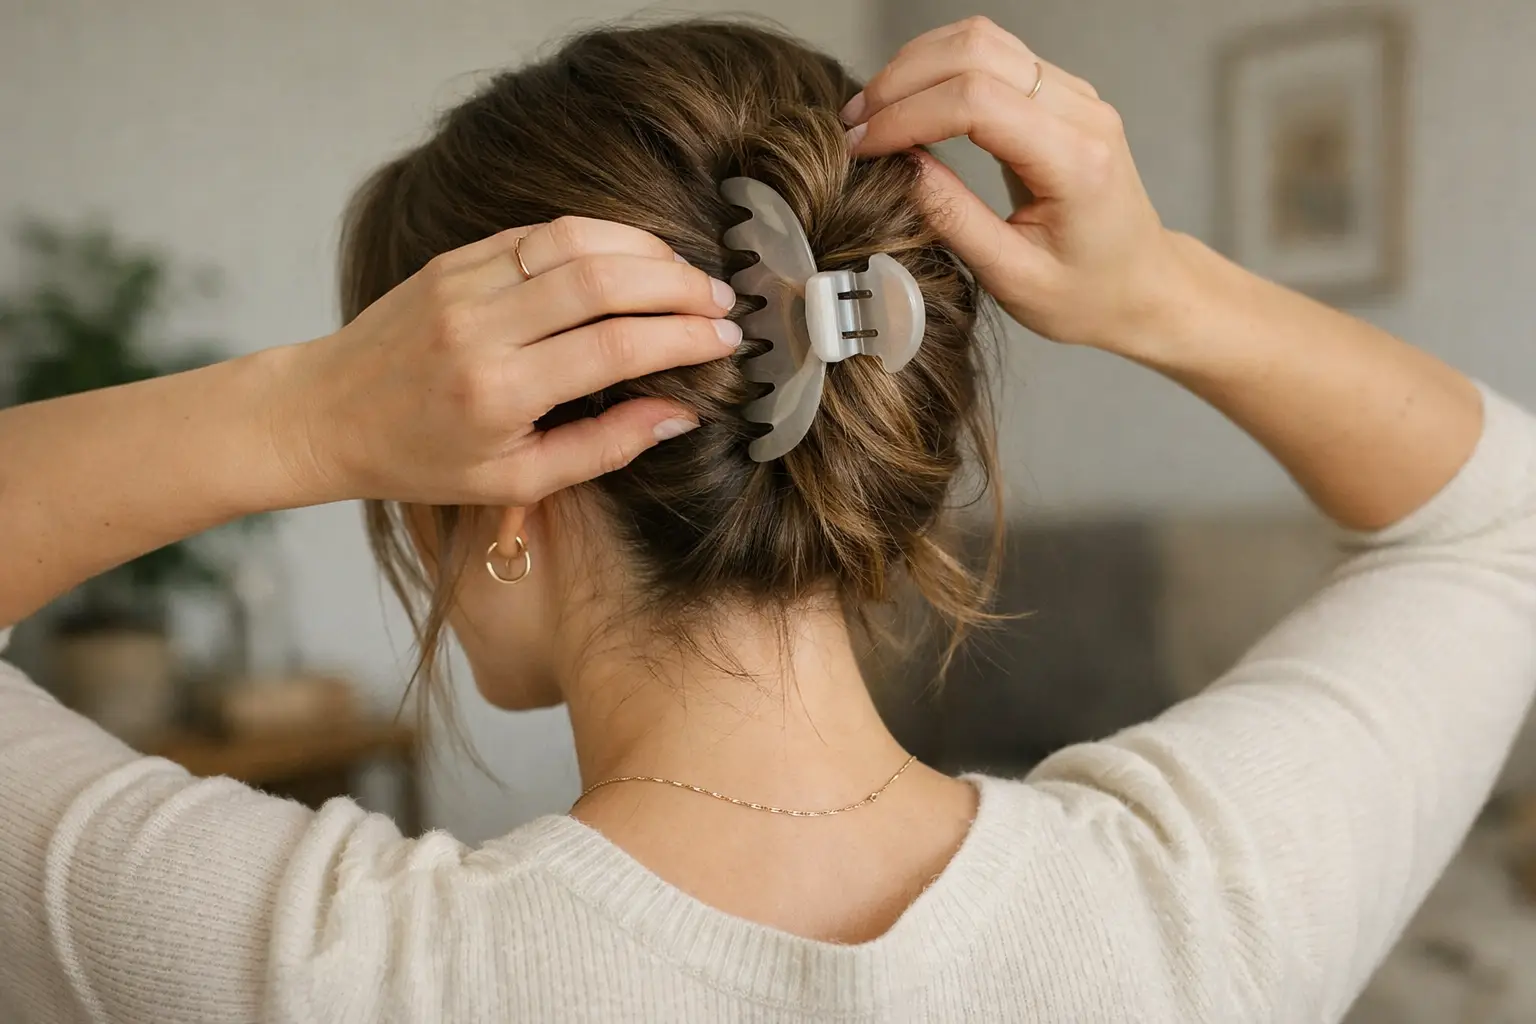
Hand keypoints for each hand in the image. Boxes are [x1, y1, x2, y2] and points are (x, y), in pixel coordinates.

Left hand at [283, 217, 740, 505]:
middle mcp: (480, 329)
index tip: (727, 342)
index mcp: (499, 393)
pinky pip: (540, 233)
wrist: (327, 413)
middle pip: (602, 281)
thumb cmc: (422, 460)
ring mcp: (463, 284)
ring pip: (574, 241)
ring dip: (645, 251)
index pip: (615, 347)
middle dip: (678, 286)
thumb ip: (603, 449)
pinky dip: (599, 237)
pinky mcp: (454, 259)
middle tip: (723, 302)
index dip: (683, 338)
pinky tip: (634, 255)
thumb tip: (680, 415)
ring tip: (689, 275)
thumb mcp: (516, 481)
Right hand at [844, 16, 1190, 350]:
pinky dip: (938, 69)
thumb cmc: (1088, 295)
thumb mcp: (1012, 277)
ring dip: (914, 67)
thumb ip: (953, 218)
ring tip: (872, 115)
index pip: (977, 103)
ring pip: (980, 39)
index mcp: (1076, 161)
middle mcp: (1081, 112)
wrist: (1144, 286)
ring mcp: (1072, 94)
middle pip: (975, 51)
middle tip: (854, 128)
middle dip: (901, 82)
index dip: (907, 116)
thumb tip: (897, 166)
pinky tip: (907, 105)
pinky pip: (991, 53)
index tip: (861, 148)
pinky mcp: (1058, 93)